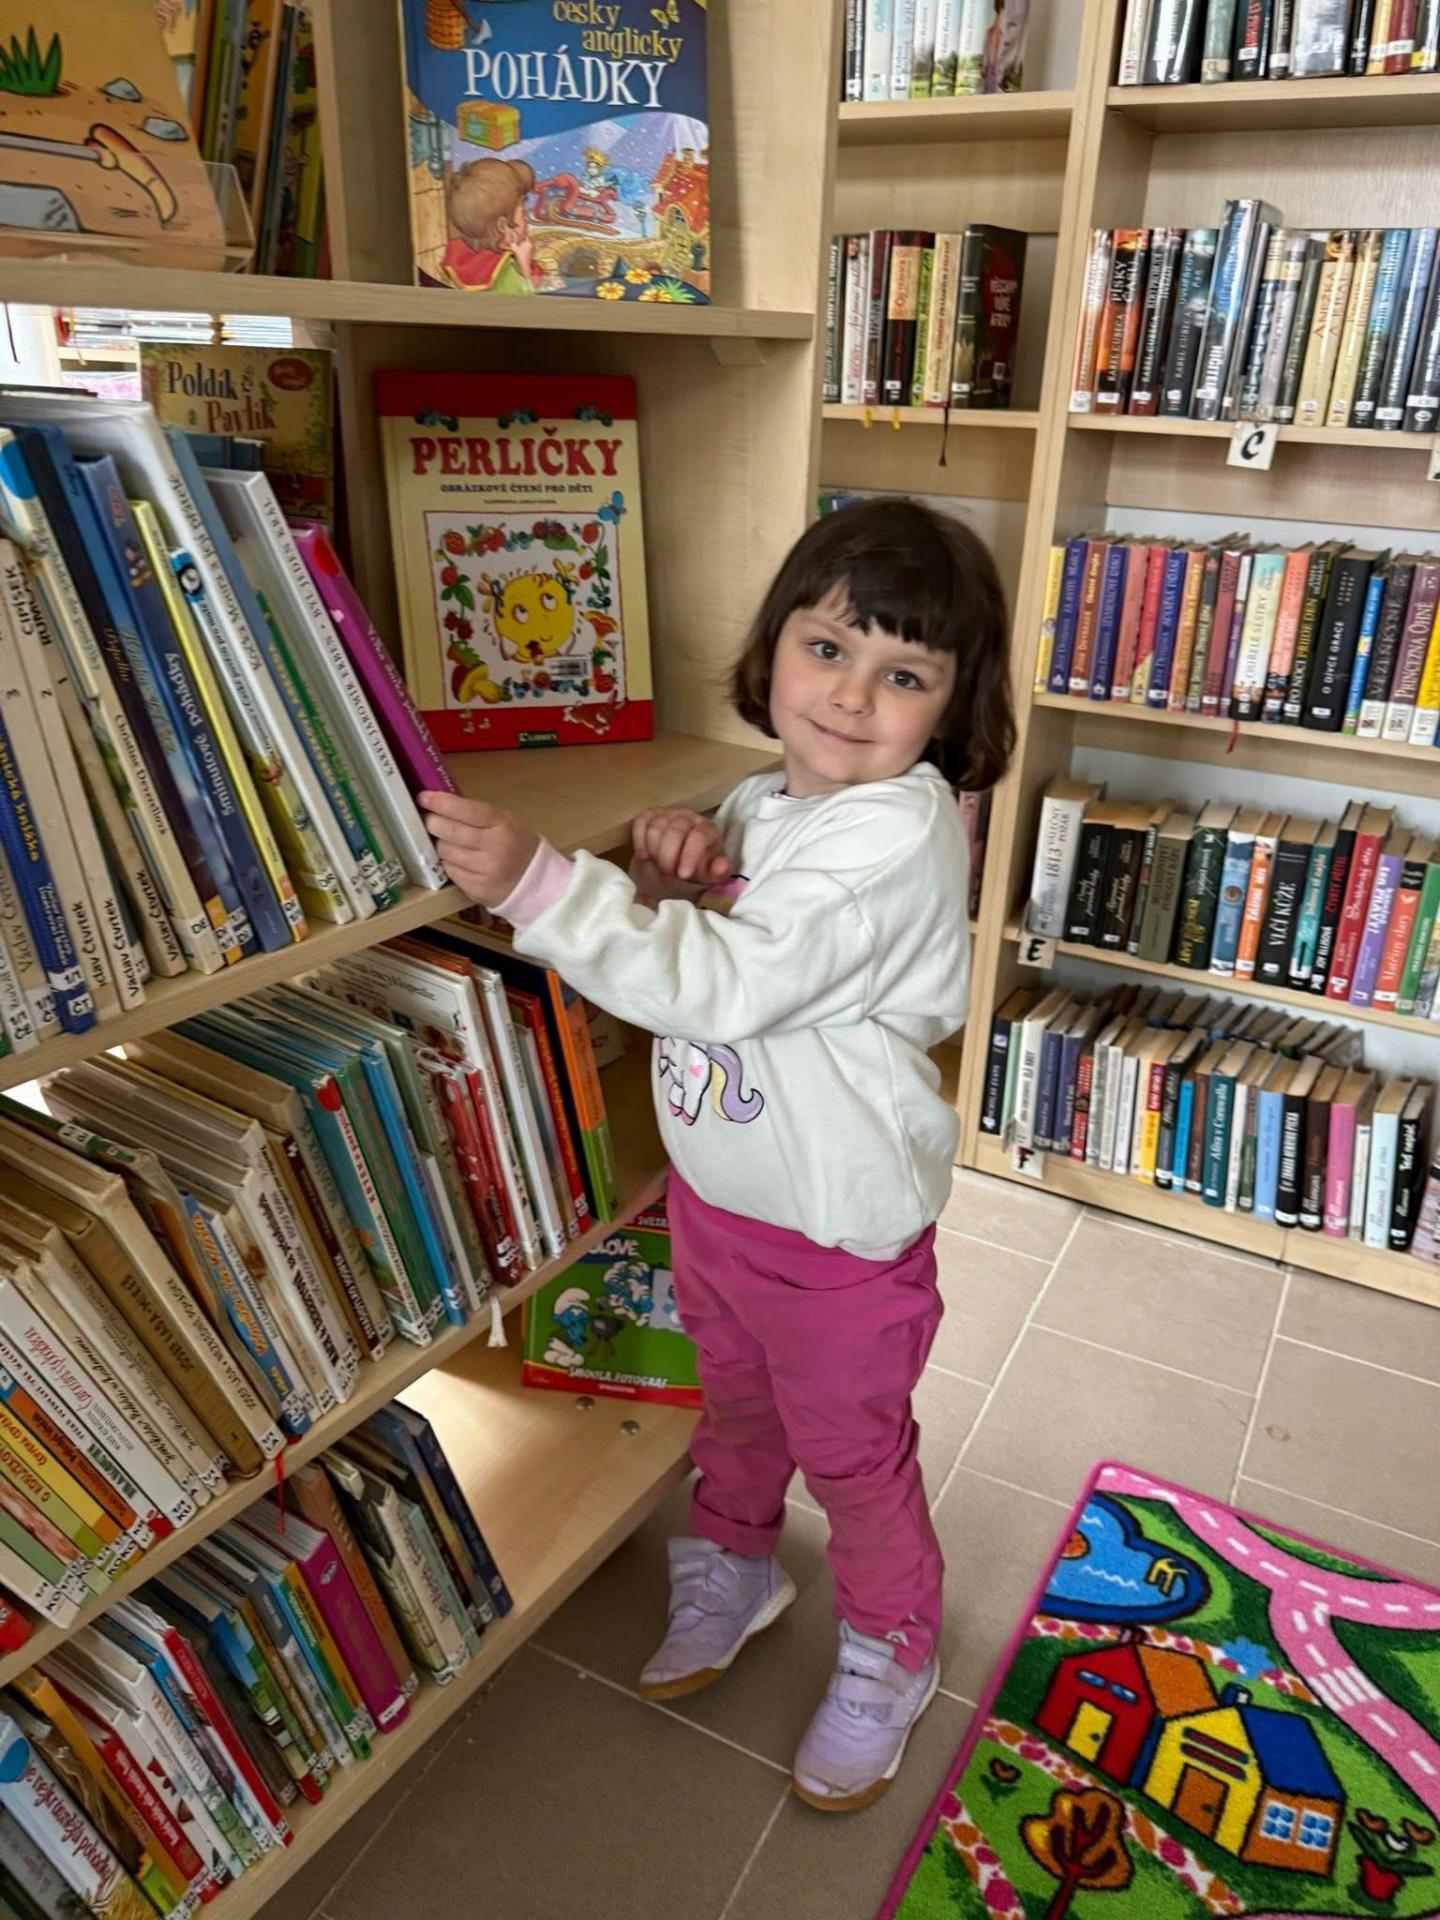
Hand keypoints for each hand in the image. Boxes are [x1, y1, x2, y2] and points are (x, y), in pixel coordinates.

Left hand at [418, 791, 539, 908]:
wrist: (533, 880)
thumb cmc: (514, 844)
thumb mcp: (504, 822)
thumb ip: (476, 813)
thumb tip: (439, 802)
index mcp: (502, 824)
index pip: (467, 810)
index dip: (442, 803)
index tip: (423, 797)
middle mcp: (494, 847)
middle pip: (450, 831)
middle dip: (433, 823)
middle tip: (429, 819)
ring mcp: (484, 871)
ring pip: (445, 852)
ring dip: (440, 844)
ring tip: (446, 841)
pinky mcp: (475, 889)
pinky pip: (449, 870)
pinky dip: (448, 862)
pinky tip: (456, 859)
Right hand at [632, 807, 731, 885]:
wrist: (683, 856)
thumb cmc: (699, 864)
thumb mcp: (711, 872)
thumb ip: (718, 871)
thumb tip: (720, 867)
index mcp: (707, 828)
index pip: (698, 836)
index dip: (690, 856)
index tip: (683, 875)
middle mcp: (688, 816)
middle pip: (675, 831)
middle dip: (667, 858)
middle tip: (667, 876)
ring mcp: (667, 813)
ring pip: (656, 828)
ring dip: (654, 852)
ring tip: (658, 868)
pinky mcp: (650, 814)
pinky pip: (640, 822)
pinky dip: (640, 841)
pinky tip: (645, 856)